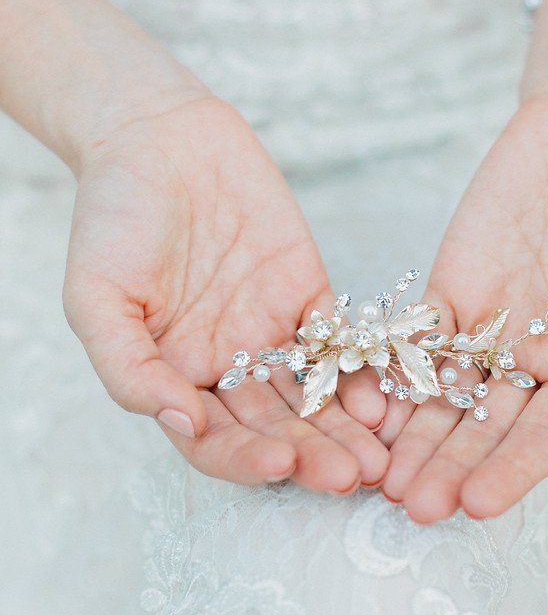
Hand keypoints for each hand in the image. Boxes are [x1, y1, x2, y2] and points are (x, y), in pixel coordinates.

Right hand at [63, 95, 388, 490]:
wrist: (159, 138)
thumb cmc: (112, 216)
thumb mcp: (97, 299)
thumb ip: (130, 369)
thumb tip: (182, 423)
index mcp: (175, 378)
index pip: (214, 442)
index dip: (245, 461)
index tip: (280, 465)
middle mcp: (228, 368)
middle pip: (275, 428)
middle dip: (312, 455)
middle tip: (349, 476)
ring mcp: (271, 333)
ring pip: (314, 397)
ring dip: (346, 429)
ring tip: (378, 455)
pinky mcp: (308, 295)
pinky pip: (339, 343)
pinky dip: (361, 371)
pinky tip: (384, 396)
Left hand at [381, 96, 547, 521]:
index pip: (542, 437)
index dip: (511, 471)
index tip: (477, 504)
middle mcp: (529, 367)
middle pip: (482, 429)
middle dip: (450, 469)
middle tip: (414, 509)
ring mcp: (483, 334)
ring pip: (441, 399)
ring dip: (413, 441)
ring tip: (384, 482)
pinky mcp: (445, 298)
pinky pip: (413, 345)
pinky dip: (389, 378)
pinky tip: (365, 412)